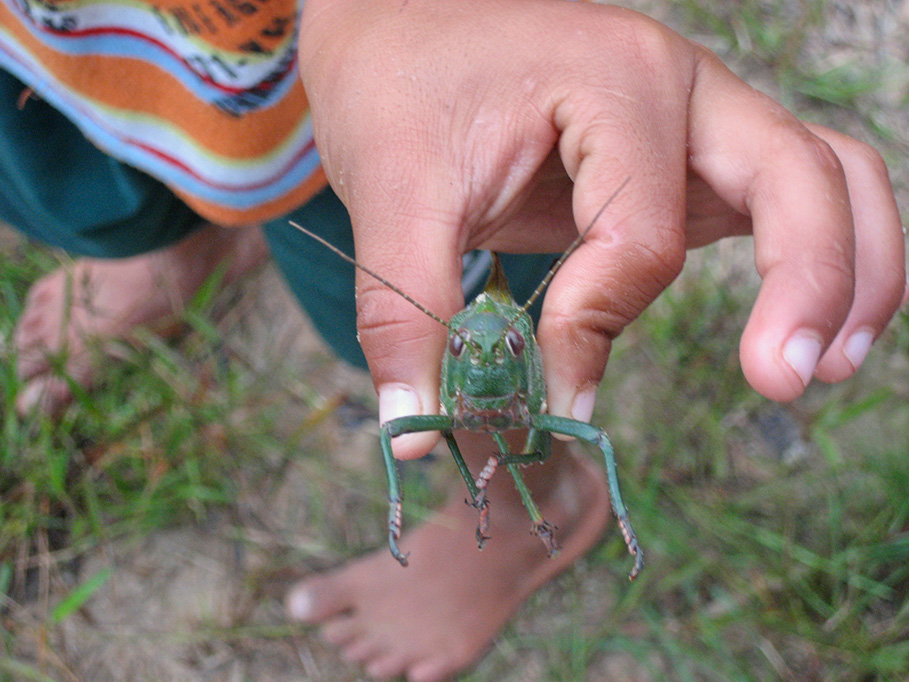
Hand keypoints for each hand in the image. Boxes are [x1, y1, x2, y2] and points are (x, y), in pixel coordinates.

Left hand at [298, 0, 905, 458]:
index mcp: (613, 81)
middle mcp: (681, 87)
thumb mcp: (392, 197)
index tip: (547, 385)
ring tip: (831, 363)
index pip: (642, 234)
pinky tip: (806, 323)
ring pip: (829, 176)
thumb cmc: (399, 91)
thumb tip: (414, 432)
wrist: (400, 31)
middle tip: (782, 381)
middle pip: (801, 178)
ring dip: (853, 267)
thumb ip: (408, 317)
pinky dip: (820, 253)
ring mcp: (697, 118)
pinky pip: (792, 192)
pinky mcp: (689, 157)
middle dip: (810, 284)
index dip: (594, 325)